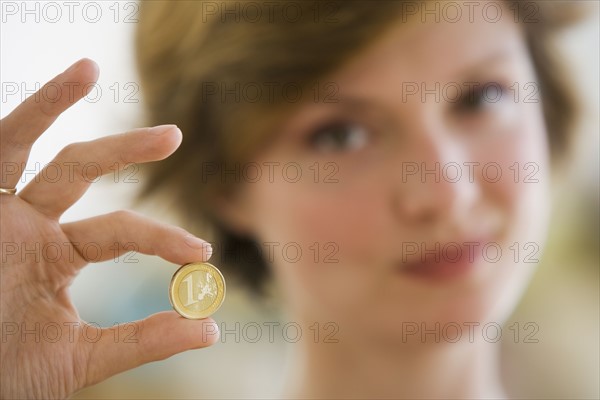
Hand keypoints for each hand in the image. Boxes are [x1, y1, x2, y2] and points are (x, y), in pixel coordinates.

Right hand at [0, 59, 218, 398]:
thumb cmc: (3, 373)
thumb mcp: (79, 358)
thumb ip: (142, 341)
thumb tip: (211, 328)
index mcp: (56, 255)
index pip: (121, 229)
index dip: (163, 236)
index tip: (203, 254)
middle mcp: (28, 225)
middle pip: (80, 170)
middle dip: (125, 149)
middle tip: (175, 135)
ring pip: (20, 145)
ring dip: (51, 103)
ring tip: (89, 65)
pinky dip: (12, 124)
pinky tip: (44, 89)